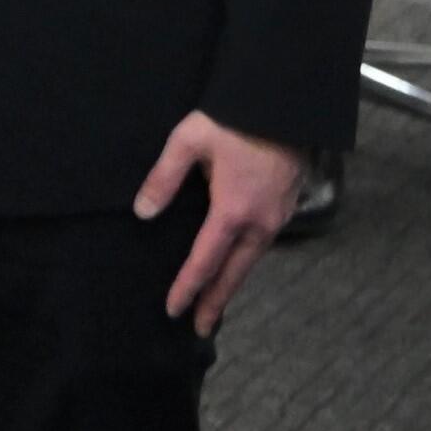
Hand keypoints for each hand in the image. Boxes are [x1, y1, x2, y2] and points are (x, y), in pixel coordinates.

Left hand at [135, 110, 305, 337]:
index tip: (172, 310)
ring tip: (215, 303)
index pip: (205, 261)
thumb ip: (163, 178)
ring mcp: (278, 217)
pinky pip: (262, 245)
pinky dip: (246, 262)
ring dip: (232, 283)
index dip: (187, 287)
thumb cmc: (233, 118)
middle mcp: (260, 222)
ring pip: (251, 261)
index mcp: (233, 210)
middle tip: (199, 328)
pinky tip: (236, 264)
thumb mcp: (188, 140)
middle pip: (234, 273)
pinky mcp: (287, 207)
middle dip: (215, 302)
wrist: (284, 102)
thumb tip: (142, 213)